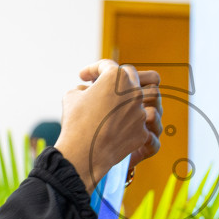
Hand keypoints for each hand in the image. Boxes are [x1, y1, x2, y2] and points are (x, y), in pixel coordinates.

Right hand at [56, 61, 161, 186]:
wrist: (84, 153)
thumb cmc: (75, 122)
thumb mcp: (71, 96)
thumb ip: (83, 87)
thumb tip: (87, 90)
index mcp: (115, 77)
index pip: (106, 66)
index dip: (92, 70)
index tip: (84, 77)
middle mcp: (133, 90)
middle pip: (131, 74)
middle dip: (117, 77)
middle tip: (107, 85)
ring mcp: (141, 111)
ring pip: (147, 95)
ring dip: (135, 95)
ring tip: (124, 102)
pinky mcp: (143, 130)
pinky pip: (142, 122)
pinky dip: (132, 122)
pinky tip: (120, 126)